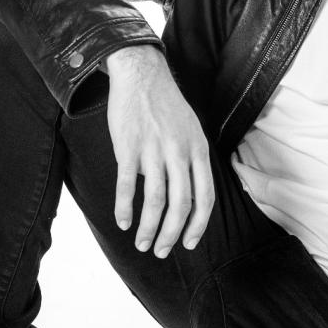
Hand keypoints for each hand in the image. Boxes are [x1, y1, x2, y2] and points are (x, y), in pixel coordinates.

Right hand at [104, 45, 214, 257]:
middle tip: (161, 252)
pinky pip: (127, 185)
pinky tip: (122, 221)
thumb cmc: (167, 105)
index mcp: (199, 150)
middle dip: (172, 235)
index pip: (205, 198)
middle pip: (180, 205)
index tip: (188, 243)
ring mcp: (154, 150)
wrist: (142, 75)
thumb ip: (192, 161)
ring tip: (142, 244)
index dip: (197, 225)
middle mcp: (179, 152)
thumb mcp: (192, 130)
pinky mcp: (129, 147)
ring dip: (149, 228)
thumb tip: (186, 196)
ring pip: (155, 200)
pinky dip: (125, 207)